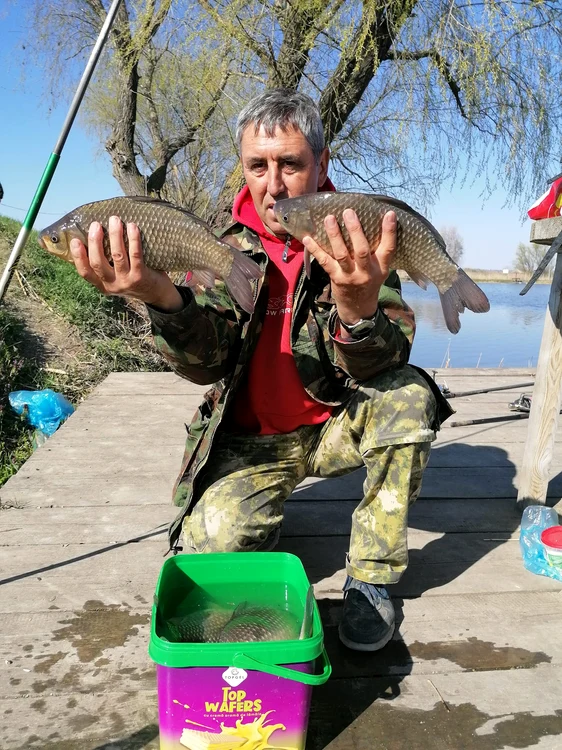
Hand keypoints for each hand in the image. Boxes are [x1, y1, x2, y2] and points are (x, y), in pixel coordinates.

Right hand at [70, 216, 183, 311]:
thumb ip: (107, 264)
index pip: (85, 272)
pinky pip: (135, 255)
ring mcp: (126, 281)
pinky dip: (133, 239)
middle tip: (96, 224)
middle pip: (98, 263)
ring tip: (114, 220)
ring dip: (115, 236)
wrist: (158, 295)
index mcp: (103, 285)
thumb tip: (95, 235)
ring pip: (117, 256)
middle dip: (95, 242)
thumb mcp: (117, 277)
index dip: (78, 257)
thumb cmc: (135, 279)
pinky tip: (132, 227)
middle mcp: (112, 285)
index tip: (75, 240)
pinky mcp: (140, 277)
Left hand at [302, 209, 395, 324]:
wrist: (358, 307)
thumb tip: (374, 222)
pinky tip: (307, 238)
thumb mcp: (380, 270)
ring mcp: (349, 276)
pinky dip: (315, 249)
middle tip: (348, 212)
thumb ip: (377, 251)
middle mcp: (366, 272)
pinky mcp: (335, 278)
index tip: (389, 214)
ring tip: (329, 219)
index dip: (389, 232)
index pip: (388, 248)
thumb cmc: (369, 282)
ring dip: (334, 236)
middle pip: (361, 250)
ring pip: (342, 254)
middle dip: (355, 230)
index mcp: (380, 268)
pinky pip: (324, 262)